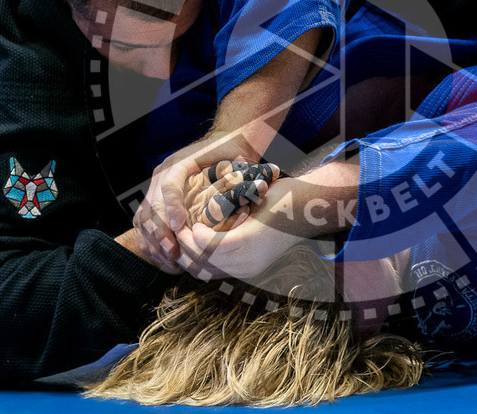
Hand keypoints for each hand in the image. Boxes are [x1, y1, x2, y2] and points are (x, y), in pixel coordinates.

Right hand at [132, 134, 257, 272]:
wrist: (225, 142)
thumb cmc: (233, 155)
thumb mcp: (238, 162)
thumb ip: (242, 174)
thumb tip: (264, 184)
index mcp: (180, 162)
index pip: (170, 185)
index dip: (173, 207)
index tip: (180, 227)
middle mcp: (163, 171)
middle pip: (152, 203)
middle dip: (160, 231)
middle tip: (172, 252)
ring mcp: (156, 184)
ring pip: (143, 215)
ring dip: (153, 240)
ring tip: (168, 259)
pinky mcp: (155, 197)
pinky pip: (142, 220)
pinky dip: (148, 240)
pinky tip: (161, 257)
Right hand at [177, 160, 358, 279]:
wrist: (307, 204)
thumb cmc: (279, 210)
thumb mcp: (251, 225)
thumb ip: (230, 232)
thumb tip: (207, 230)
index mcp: (246, 268)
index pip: (206, 272)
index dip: (187, 259)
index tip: (174, 242)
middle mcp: (245, 269)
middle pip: (199, 269)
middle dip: (180, 253)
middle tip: (169, 235)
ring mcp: (246, 260)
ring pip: (200, 259)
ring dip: (184, 244)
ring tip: (177, 228)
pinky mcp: (245, 244)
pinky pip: (209, 246)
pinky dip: (197, 237)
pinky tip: (193, 225)